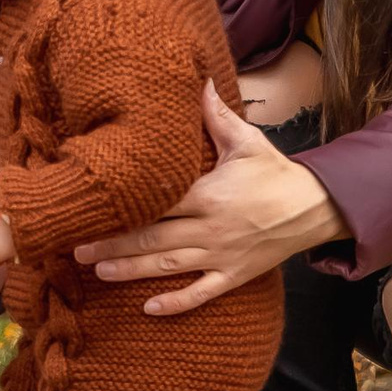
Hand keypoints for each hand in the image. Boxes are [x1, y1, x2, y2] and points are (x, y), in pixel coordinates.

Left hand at [73, 83, 345, 315]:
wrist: (314, 208)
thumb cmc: (276, 173)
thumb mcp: (247, 142)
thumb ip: (216, 117)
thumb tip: (198, 80)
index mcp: (209, 194)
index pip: (157, 204)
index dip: (123, 210)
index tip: (93, 211)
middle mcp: (210, 228)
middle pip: (153, 239)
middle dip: (114, 245)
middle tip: (77, 249)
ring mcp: (221, 255)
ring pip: (168, 266)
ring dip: (132, 271)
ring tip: (99, 273)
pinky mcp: (234, 275)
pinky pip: (201, 292)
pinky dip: (177, 303)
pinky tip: (150, 310)